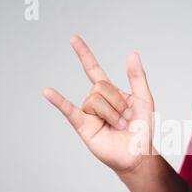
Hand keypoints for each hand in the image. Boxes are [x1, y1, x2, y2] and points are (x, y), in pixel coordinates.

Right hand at [43, 36, 153, 172]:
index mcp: (110, 93)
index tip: (73, 38)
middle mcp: (97, 101)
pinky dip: (58, 101)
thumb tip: (132, 53)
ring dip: (112, 113)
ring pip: (94, 100)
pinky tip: (47, 92)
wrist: (138, 153)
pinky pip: (69, 111)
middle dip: (117, 101)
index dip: (84, 54)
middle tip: (126, 117)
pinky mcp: (83, 126)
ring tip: (119, 125)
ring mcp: (89, 114)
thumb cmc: (142, 129)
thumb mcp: (144, 99)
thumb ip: (137, 77)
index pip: (93, 70)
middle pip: (100, 87)